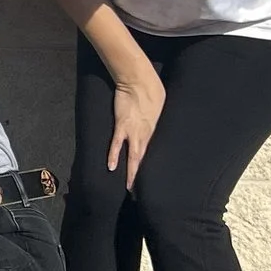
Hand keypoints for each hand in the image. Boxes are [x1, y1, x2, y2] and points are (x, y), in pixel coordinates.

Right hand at [109, 74, 164, 188]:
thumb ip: (156, 116)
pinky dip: (114, 155)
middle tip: (142, 191)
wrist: (138, 79)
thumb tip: (155, 119)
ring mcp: (133, 131)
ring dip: (132, 172)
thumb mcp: (159, 105)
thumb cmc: (152, 88)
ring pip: (133, 156)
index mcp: (154, 130)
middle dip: (142, 175)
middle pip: (144, 159)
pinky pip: (117, 144)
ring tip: (130, 187)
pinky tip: (111, 167)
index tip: (153, 181)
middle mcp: (145, 134)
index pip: (153, 153)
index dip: (152, 167)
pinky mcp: (121, 125)